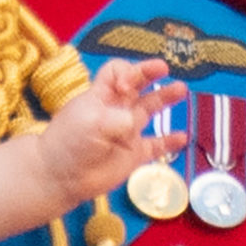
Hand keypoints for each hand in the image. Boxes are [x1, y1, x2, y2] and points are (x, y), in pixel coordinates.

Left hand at [36, 61, 184, 211]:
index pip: (117, 72)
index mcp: (102, 96)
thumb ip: (120, 119)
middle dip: (150, 73)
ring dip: (165, 98)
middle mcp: (117, 109)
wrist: (62, 177)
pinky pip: (156, 145)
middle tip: (163, 68)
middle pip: (138, 84)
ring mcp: (127, 131)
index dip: (127, 72)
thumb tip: (137, 123)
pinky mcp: (134, 154)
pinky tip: (183, 138)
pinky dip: (170, 142)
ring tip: (181, 90)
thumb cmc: (71, 142)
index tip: (128, 85)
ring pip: (150, 109)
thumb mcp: (93, 122)